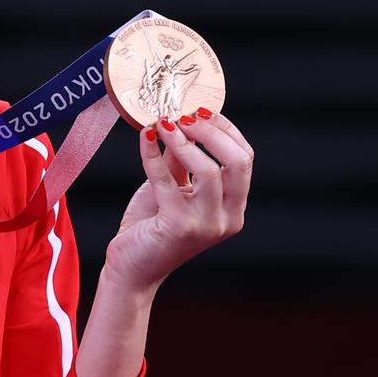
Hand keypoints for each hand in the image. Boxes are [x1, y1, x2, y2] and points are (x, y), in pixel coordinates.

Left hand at [102, 108, 253, 292]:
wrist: (133, 267)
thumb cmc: (153, 224)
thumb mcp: (174, 185)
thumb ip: (181, 156)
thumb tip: (178, 116)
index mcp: (234, 207)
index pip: (245, 159)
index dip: (225, 129)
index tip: (201, 109)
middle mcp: (228, 218)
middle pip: (238, 162)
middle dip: (211, 132)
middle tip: (184, 115)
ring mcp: (206, 225)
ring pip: (209, 171)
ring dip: (184, 141)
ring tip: (163, 123)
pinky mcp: (178, 227)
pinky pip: (167, 180)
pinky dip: (153, 153)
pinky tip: (145, 136)